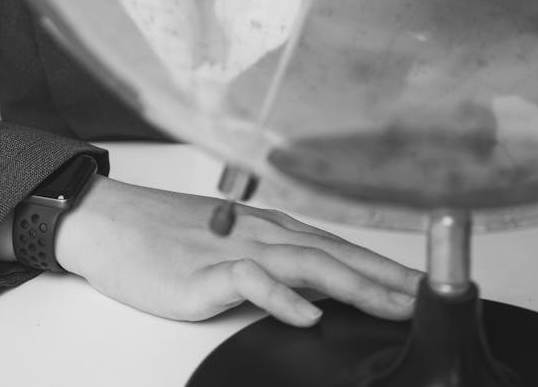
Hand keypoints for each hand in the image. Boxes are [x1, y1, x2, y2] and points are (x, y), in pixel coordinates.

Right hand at [55, 176, 420, 325]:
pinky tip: (309, 316)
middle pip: (333, 253)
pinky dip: (282, 298)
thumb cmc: (160, 236)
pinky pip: (250, 282)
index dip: (381, 267)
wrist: (107, 221)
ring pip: (305, 263)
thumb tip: (312, 290)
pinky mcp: (203, 272)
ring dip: (353, 284)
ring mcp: (232, 250)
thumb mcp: (224, 246)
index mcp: (266, 229)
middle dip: (385, 277)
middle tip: (430, 298)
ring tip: (392, 306)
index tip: (422, 287)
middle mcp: (259, 234)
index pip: (337, 247)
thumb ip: (268, 264)